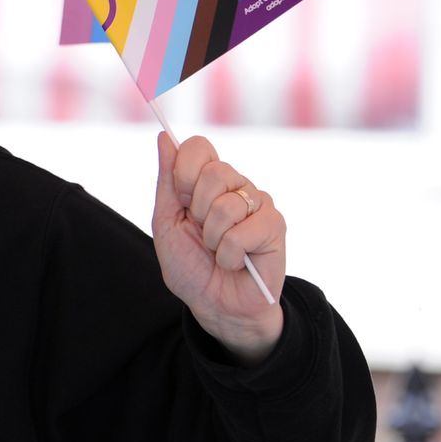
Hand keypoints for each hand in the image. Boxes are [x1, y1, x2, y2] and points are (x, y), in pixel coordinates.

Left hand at [150, 132, 285, 362]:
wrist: (215, 304)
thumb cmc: (191, 265)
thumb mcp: (166, 223)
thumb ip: (167, 181)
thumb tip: (164, 137)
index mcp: (208, 181)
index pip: (199, 147)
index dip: (184, 172)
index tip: (181, 199)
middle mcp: (236, 186)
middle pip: (213, 172)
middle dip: (197, 211)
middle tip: (202, 232)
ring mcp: (258, 203)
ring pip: (226, 205)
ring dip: (212, 238)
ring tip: (218, 250)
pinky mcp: (275, 226)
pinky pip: (241, 233)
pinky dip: (229, 255)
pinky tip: (235, 262)